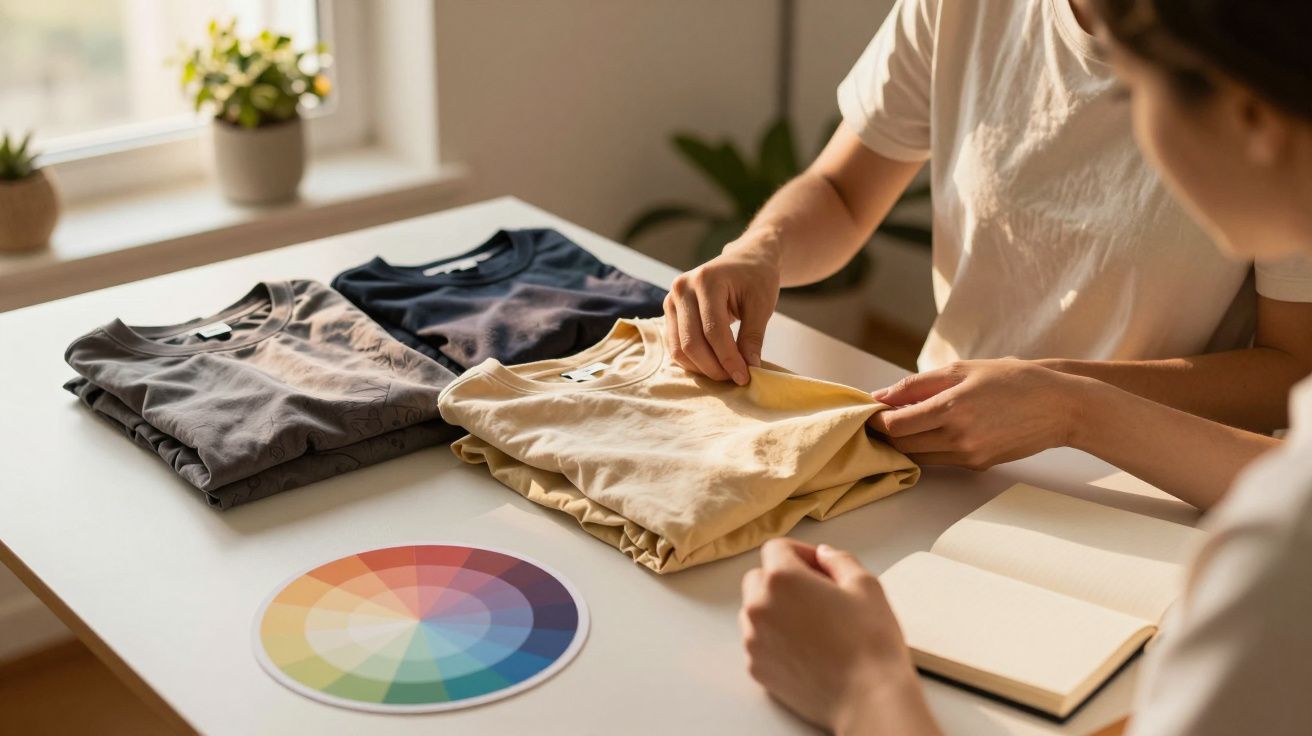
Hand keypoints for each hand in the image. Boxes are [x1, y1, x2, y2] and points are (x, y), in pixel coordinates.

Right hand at [664, 227, 781, 384]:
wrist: (745, 259)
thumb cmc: (756, 278)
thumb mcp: (762, 304)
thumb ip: (753, 336)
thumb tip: (749, 368)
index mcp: (706, 280)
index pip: (713, 330)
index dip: (728, 358)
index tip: (745, 377)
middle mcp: (682, 288)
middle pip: (691, 342)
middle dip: (714, 367)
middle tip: (735, 379)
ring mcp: (671, 300)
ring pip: (678, 348)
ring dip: (701, 368)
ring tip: (725, 373)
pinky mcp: (669, 312)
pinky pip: (675, 345)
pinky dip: (693, 361)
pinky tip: (713, 365)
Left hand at [741, 539, 936, 734]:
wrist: (868, 698)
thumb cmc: (870, 642)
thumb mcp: (866, 585)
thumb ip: (838, 560)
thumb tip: (823, 555)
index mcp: (782, 579)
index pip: (776, 549)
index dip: (800, 553)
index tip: (818, 567)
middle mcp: (759, 606)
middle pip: (759, 579)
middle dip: (783, 580)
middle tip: (816, 595)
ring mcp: (753, 640)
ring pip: (755, 611)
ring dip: (775, 609)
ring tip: (812, 625)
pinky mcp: (757, 668)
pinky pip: (758, 642)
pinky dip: (774, 640)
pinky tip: (805, 649)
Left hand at [867, 359, 1090, 469]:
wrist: (1060, 406)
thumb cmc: (1013, 379)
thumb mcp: (963, 370)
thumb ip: (918, 384)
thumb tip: (881, 396)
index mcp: (952, 408)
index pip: (895, 426)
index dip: (876, 421)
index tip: (870, 411)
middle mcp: (958, 437)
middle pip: (902, 446)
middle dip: (886, 434)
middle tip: (880, 418)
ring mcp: (968, 455)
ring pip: (918, 457)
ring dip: (906, 443)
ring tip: (905, 422)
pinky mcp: (978, 464)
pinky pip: (940, 460)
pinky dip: (928, 448)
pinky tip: (931, 430)